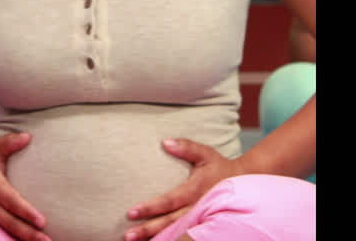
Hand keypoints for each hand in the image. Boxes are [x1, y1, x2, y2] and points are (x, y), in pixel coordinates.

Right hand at [0, 132, 49, 240]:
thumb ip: (9, 142)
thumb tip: (27, 136)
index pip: (11, 201)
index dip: (26, 212)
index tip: (42, 220)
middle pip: (10, 222)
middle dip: (28, 233)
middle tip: (46, 239)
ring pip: (8, 231)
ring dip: (25, 239)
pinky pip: (5, 234)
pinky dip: (18, 239)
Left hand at [123, 139, 244, 240]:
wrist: (246, 183)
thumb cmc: (220, 167)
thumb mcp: (205, 154)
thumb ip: (186, 147)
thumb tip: (165, 142)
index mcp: (195, 191)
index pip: (169, 201)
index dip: (150, 208)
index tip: (131, 212)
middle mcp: (198, 208)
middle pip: (170, 222)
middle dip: (149, 230)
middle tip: (128, 236)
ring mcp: (202, 219)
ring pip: (177, 232)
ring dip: (157, 238)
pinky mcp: (204, 224)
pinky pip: (187, 235)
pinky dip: (171, 239)